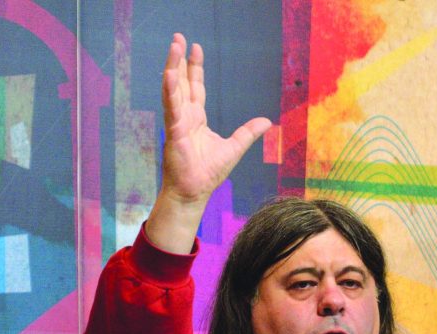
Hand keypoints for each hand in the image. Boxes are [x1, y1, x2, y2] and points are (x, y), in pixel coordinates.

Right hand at [146, 33, 271, 251]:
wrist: (195, 191)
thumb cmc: (209, 173)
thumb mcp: (234, 147)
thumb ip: (248, 133)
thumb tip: (267, 121)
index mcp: (196, 119)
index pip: (195, 88)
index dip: (195, 69)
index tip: (195, 49)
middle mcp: (185, 117)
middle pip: (182, 82)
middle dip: (180, 60)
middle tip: (178, 38)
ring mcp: (177, 122)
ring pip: (174, 89)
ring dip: (173, 67)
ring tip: (174, 46)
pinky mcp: (174, 131)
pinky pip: (172, 107)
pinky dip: (170, 90)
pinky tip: (169, 74)